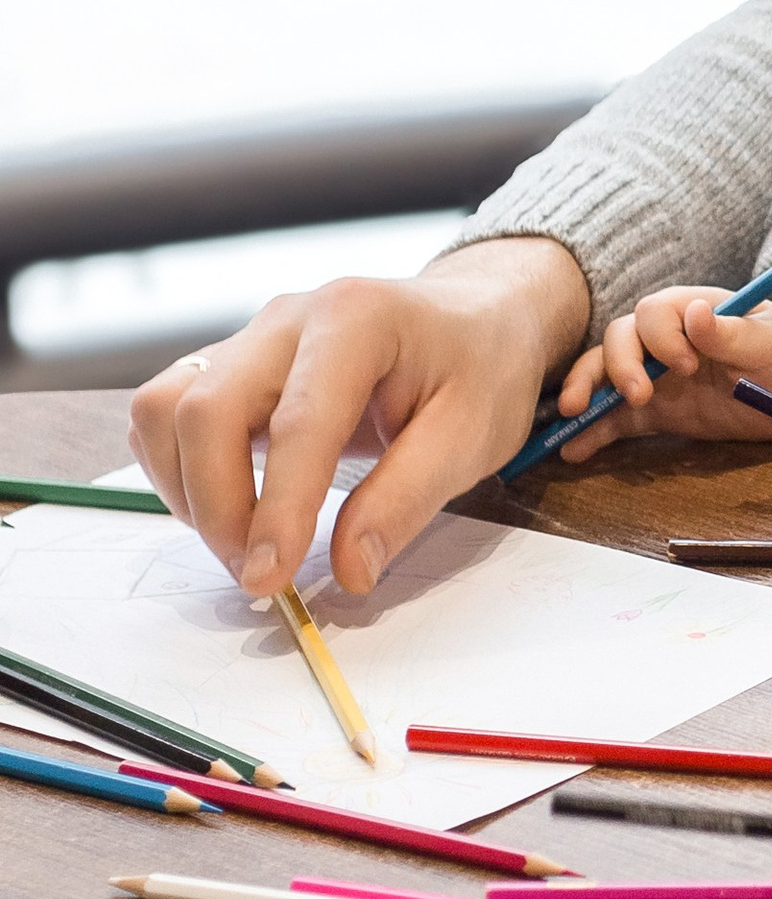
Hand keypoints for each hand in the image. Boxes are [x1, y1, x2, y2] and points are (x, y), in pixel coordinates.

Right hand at [128, 237, 589, 605]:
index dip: (276, 508)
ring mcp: (250, 338)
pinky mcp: (230, 365)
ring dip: (185, 488)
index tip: (269, 579)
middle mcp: (288, 319)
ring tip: (243, 541)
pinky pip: (166, 412)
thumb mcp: (472, 436)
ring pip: (164, 407)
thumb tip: (350, 571)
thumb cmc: (479, 371)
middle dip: (217, 506)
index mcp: (357, 320)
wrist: (475, 319)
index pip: (297, 422)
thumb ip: (407, 501)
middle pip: (204, 408)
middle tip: (260, 574)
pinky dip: (178, 470)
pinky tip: (230, 505)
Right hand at [551, 291, 771, 461]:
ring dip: (585, 392)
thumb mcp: (771, 343)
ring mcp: (655, 375)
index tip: (687, 366)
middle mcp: (664, 338)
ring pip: (605, 376)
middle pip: (620, 340)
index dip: (660, 338)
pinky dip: (593, 433)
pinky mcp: (654, 411)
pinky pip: (616, 419)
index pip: (654, 313)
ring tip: (571, 417)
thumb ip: (732, 333)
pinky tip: (573, 450)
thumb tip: (695, 312)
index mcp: (691, 310)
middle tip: (637, 396)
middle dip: (617, 366)